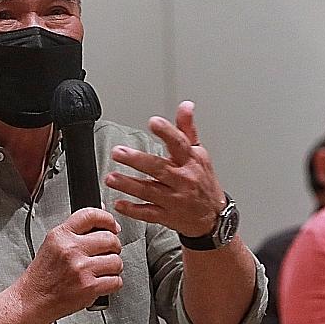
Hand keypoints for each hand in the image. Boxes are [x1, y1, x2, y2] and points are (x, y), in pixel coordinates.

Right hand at [18, 207, 122, 320]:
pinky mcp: (89, 287)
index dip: (107, 219)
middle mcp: (71, 250)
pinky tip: (100, 282)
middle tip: (108, 252)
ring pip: (116, 261)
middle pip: (110, 239)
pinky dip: (112, 283)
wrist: (34, 299)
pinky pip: (116, 281)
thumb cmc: (43, 275)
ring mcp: (81, 269)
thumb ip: (76, 231)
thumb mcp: (53, 244)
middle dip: (114, 247)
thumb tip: (102, 220)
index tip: (113, 226)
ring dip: (113, 267)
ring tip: (101, 270)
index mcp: (61, 236)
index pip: (91, 216)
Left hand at [105, 101, 227, 237]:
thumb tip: (185, 106)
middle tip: (119, 152)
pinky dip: (133, 210)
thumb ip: (187, 130)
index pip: (179, 144)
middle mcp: (183, 180)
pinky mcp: (167, 216)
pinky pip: (148, 213)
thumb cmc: (204, 182)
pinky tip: (119, 204)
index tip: (154, 122)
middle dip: (137, 160)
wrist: (213, 217)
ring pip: (149, 191)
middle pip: (159, 168)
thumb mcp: (200, 154)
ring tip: (112, 178)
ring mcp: (174, 199)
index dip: (167, 132)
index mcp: (191, 161)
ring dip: (129, 184)